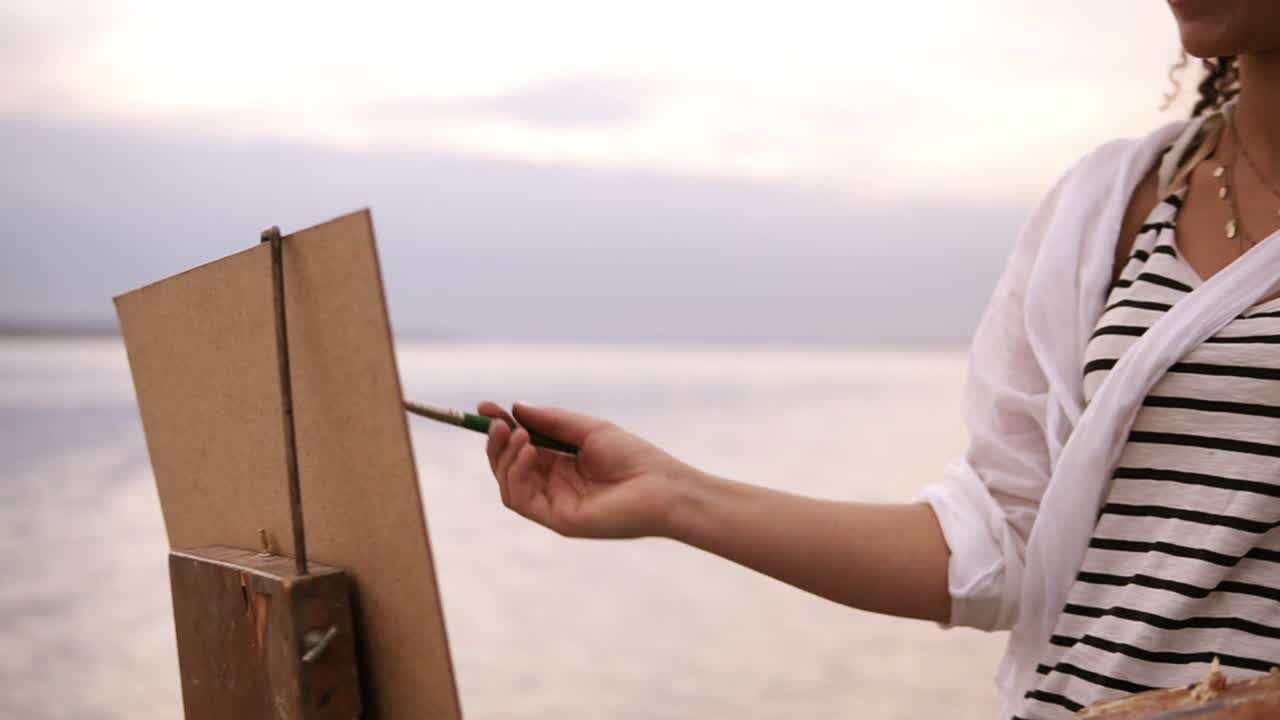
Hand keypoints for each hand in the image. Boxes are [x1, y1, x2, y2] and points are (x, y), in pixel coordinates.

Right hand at [479, 401, 688, 537]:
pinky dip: (517, 473)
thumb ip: (550, 420)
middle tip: (497, 422)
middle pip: (507, 466)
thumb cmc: (634, 456)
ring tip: (518, 434)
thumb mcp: (587, 429)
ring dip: (505, 457)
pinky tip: (529, 451)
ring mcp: (553, 504)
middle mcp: (553, 485)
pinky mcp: (557, 520)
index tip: (485, 407)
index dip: (501, 427)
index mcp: (561, 463)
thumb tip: (513, 408)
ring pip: (508, 484)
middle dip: (497, 442)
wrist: (662, 486)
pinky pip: (520, 500)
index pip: (520, 446)